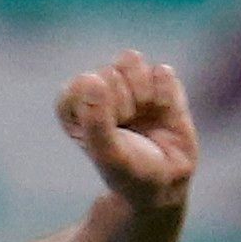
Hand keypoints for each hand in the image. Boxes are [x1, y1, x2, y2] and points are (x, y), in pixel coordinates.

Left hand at [57, 50, 198, 211]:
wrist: (164, 182)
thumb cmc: (128, 171)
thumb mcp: (108, 154)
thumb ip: (96, 121)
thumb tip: (92, 79)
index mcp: (74, 103)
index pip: (81, 84)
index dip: (100, 109)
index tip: (107, 133)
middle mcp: (99, 88)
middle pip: (107, 72)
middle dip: (122, 105)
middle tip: (127, 129)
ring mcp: (129, 82)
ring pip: (130, 59)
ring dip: (141, 92)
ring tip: (142, 117)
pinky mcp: (158, 81)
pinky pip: (162, 71)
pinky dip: (166, 96)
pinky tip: (162, 112)